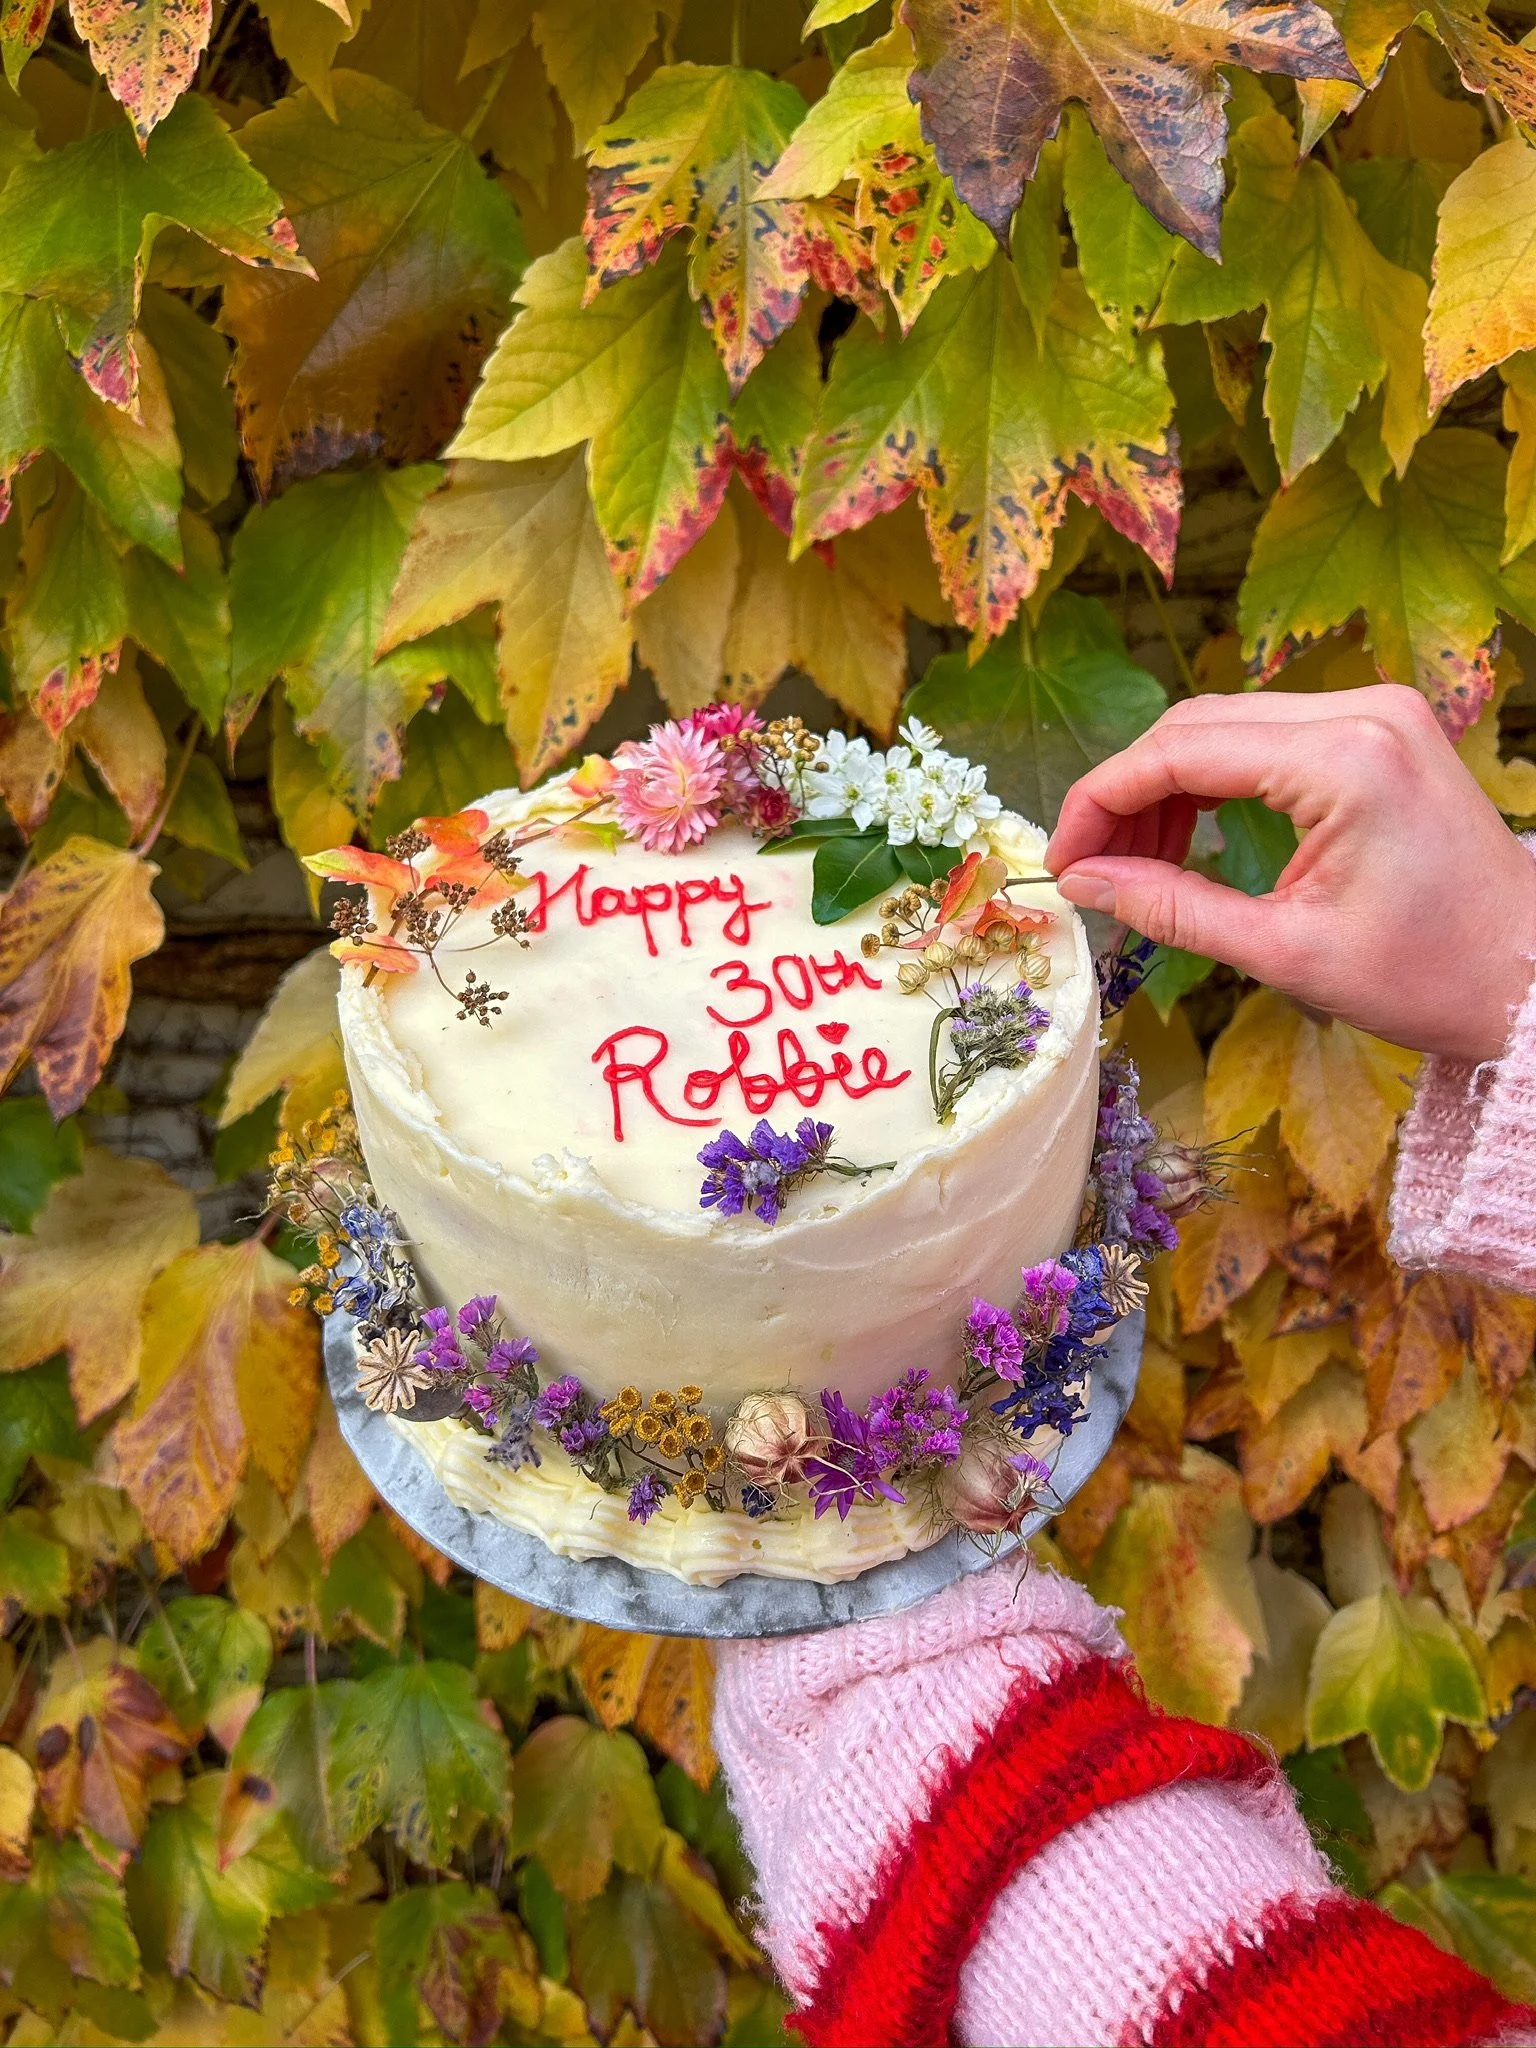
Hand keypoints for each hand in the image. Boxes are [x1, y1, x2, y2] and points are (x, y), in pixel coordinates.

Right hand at [1045, 685, 1535, 1062]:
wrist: (1532, 974)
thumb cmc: (1429, 976)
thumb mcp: (1285, 954)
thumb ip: (1172, 909)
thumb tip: (1081, 883)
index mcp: (1344, 758)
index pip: (1179, 750)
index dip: (1100, 801)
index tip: (1060, 863)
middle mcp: (1360, 710)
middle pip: (1195, 726)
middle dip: (1124, 795)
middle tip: (1086, 869)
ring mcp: (1373, 712)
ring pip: (1223, 727)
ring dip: (1163, 790)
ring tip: (1132, 868)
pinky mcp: (1378, 730)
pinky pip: (1265, 738)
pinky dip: (1212, 783)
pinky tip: (1184, 840)